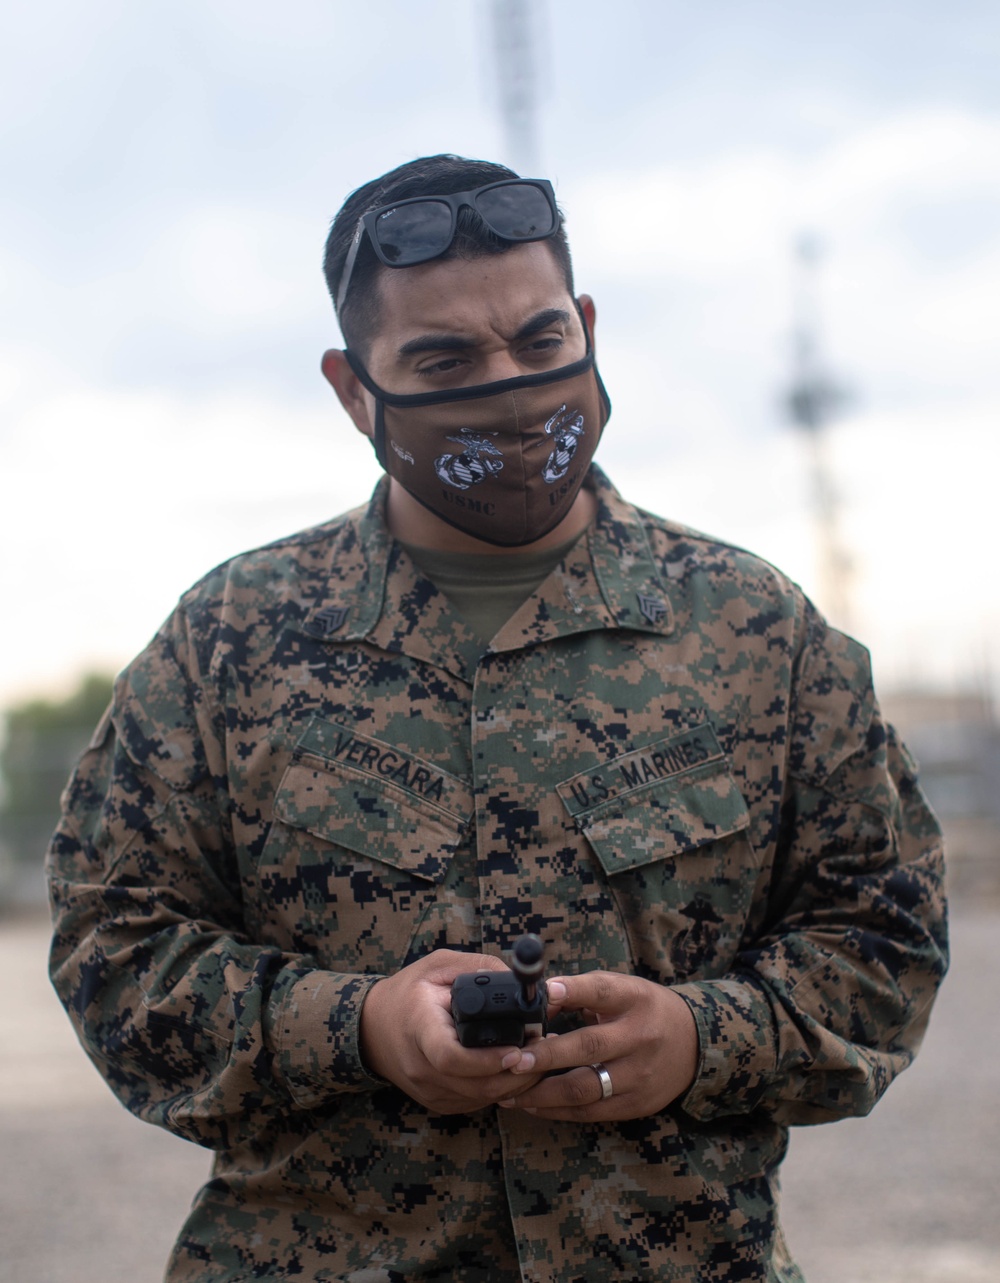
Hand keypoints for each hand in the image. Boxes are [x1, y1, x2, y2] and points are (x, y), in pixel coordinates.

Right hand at [359, 950, 547, 1114]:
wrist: (372, 1027)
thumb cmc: (410, 991)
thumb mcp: (440, 965)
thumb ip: (481, 967)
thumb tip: (523, 984)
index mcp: (419, 1028)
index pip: (450, 1057)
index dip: (487, 1060)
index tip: (516, 1049)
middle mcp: (421, 1067)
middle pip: (475, 1085)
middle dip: (517, 1073)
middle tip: (544, 1050)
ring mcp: (428, 1090)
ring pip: (481, 1099)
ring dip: (517, 1083)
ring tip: (540, 1058)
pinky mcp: (438, 1102)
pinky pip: (476, 1102)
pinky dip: (501, 1089)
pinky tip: (518, 1070)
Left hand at [496, 972, 698, 1121]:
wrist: (695, 1044)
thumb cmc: (644, 1010)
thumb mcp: (621, 990)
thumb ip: (580, 992)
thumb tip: (535, 1000)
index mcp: (634, 999)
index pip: (601, 991)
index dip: (571, 991)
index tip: (543, 993)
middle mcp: (640, 1036)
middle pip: (588, 1046)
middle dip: (545, 1056)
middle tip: (511, 1060)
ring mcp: (640, 1074)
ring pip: (585, 1088)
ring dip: (542, 1092)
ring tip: (510, 1091)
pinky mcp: (637, 1104)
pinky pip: (591, 1111)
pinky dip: (558, 1109)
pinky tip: (533, 1104)